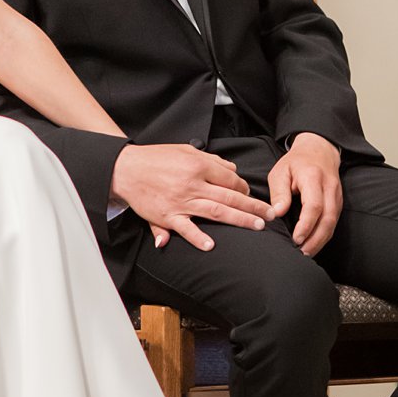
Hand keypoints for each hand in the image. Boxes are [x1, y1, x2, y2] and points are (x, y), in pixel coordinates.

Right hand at [110, 143, 269, 254]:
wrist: (126, 169)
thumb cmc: (155, 158)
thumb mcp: (184, 151)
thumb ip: (209, 160)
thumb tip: (231, 169)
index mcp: (197, 165)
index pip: (230, 178)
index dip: (243, 186)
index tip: (250, 194)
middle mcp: (192, 184)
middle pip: (230, 196)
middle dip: (253, 206)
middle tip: (271, 215)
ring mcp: (181, 201)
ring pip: (217, 212)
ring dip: (239, 219)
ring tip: (257, 227)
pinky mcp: (167, 216)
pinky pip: (185, 228)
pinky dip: (197, 237)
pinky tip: (210, 245)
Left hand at [268, 132, 341, 256]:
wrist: (319, 150)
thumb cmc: (296, 162)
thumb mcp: (280, 171)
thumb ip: (279, 192)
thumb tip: (277, 213)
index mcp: (313, 178)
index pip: (314, 206)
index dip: (306, 225)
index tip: (296, 239)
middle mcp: (330, 188)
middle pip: (328, 218)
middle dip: (316, 239)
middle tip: (302, 253)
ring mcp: (337, 196)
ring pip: (333, 223)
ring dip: (321, 241)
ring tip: (306, 253)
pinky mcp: (338, 203)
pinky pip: (333, 222)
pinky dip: (324, 235)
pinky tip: (313, 244)